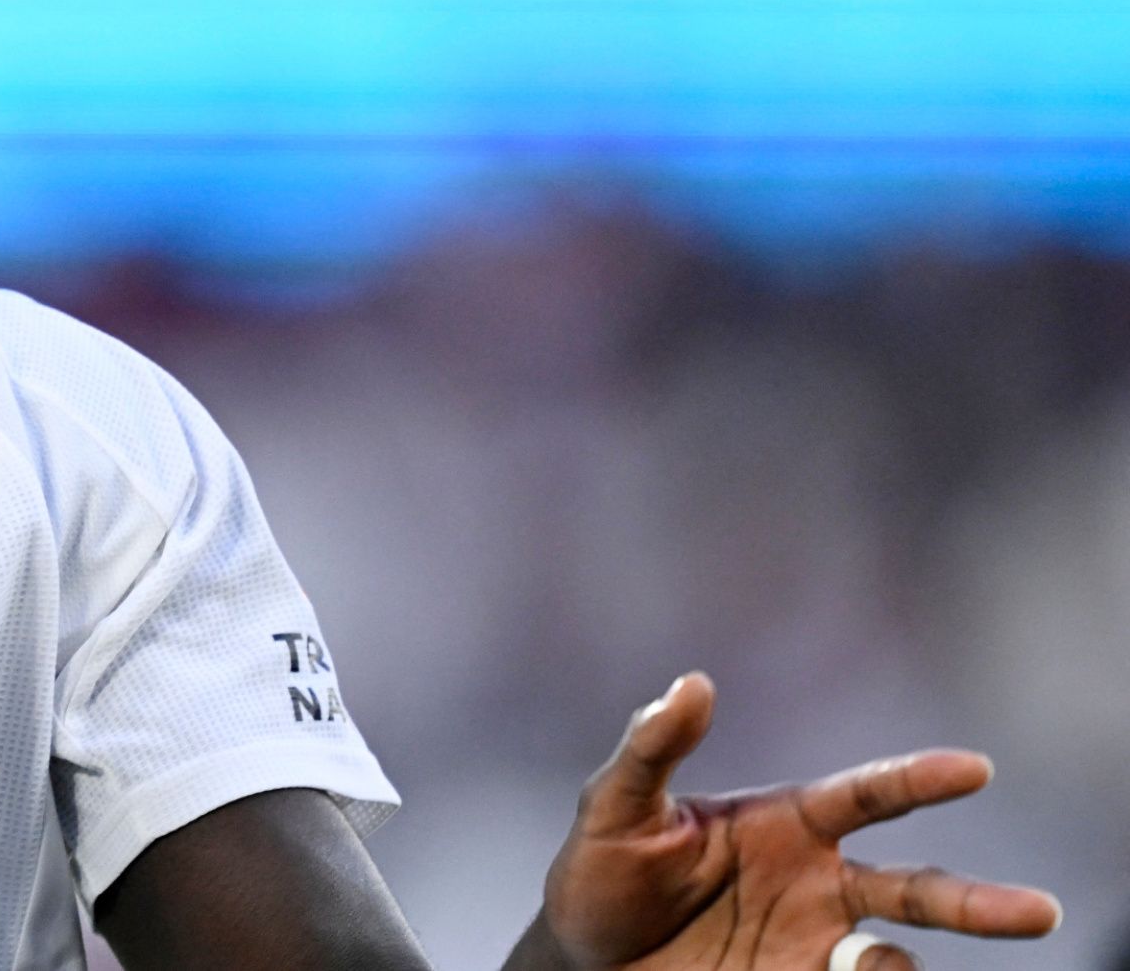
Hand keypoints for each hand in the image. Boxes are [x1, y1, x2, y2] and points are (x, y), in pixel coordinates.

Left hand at [521, 674, 1060, 970]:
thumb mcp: (614, 809)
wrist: (585, 962)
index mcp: (786, 824)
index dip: (919, 780)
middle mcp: (819, 883)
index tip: (974, 769)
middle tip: (1040, 913)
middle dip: (980, 903)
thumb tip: (692, 683)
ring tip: (858, 961)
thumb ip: (654, 749)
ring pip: (893, 954)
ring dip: (893, 965)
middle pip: (918, 889)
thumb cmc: (600, 876)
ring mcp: (815, 942)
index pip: (868, 795)